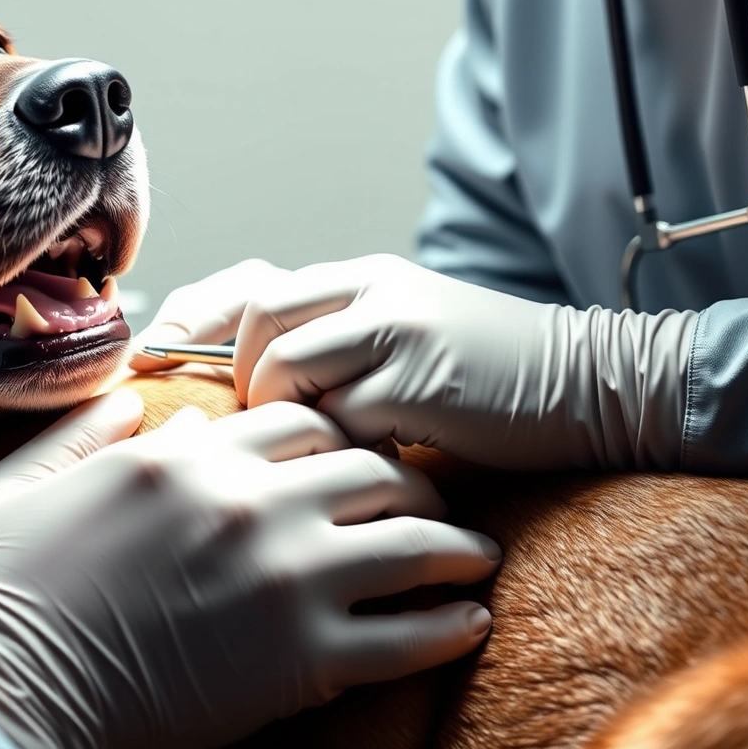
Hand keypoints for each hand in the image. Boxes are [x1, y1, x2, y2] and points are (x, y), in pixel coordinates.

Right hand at [0, 389, 501, 748]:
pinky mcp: (300, 661)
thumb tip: (130, 402)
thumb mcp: (14, 487)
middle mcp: (245, 502)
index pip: (295, 418)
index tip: (355, 447)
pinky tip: (470, 622)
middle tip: (431, 497)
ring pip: (408, 540)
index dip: (335, 428)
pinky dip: (448, 627)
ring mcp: (282, 579)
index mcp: (181, 457)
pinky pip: (406, 637)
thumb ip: (78, 435)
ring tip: (476, 555)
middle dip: (411, 477)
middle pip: (370, 468)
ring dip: (453, 544)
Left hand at [134, 254, 694, 469]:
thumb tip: (247, 382)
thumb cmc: (493, 379)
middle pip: (254, 319)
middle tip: (227, 426)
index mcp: (364, 278)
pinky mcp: (420, 383)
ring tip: (302, 453)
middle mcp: (374, 292)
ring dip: (278, 417)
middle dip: (227, 376)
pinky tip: (354, 470)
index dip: (192, 323)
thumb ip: (341, 345)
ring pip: (284, 367)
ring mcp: (397, 333)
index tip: (152, 364)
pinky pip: (339, 419)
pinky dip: (333, 449)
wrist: (595, 385)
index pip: (251, 285)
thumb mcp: (410, 338)